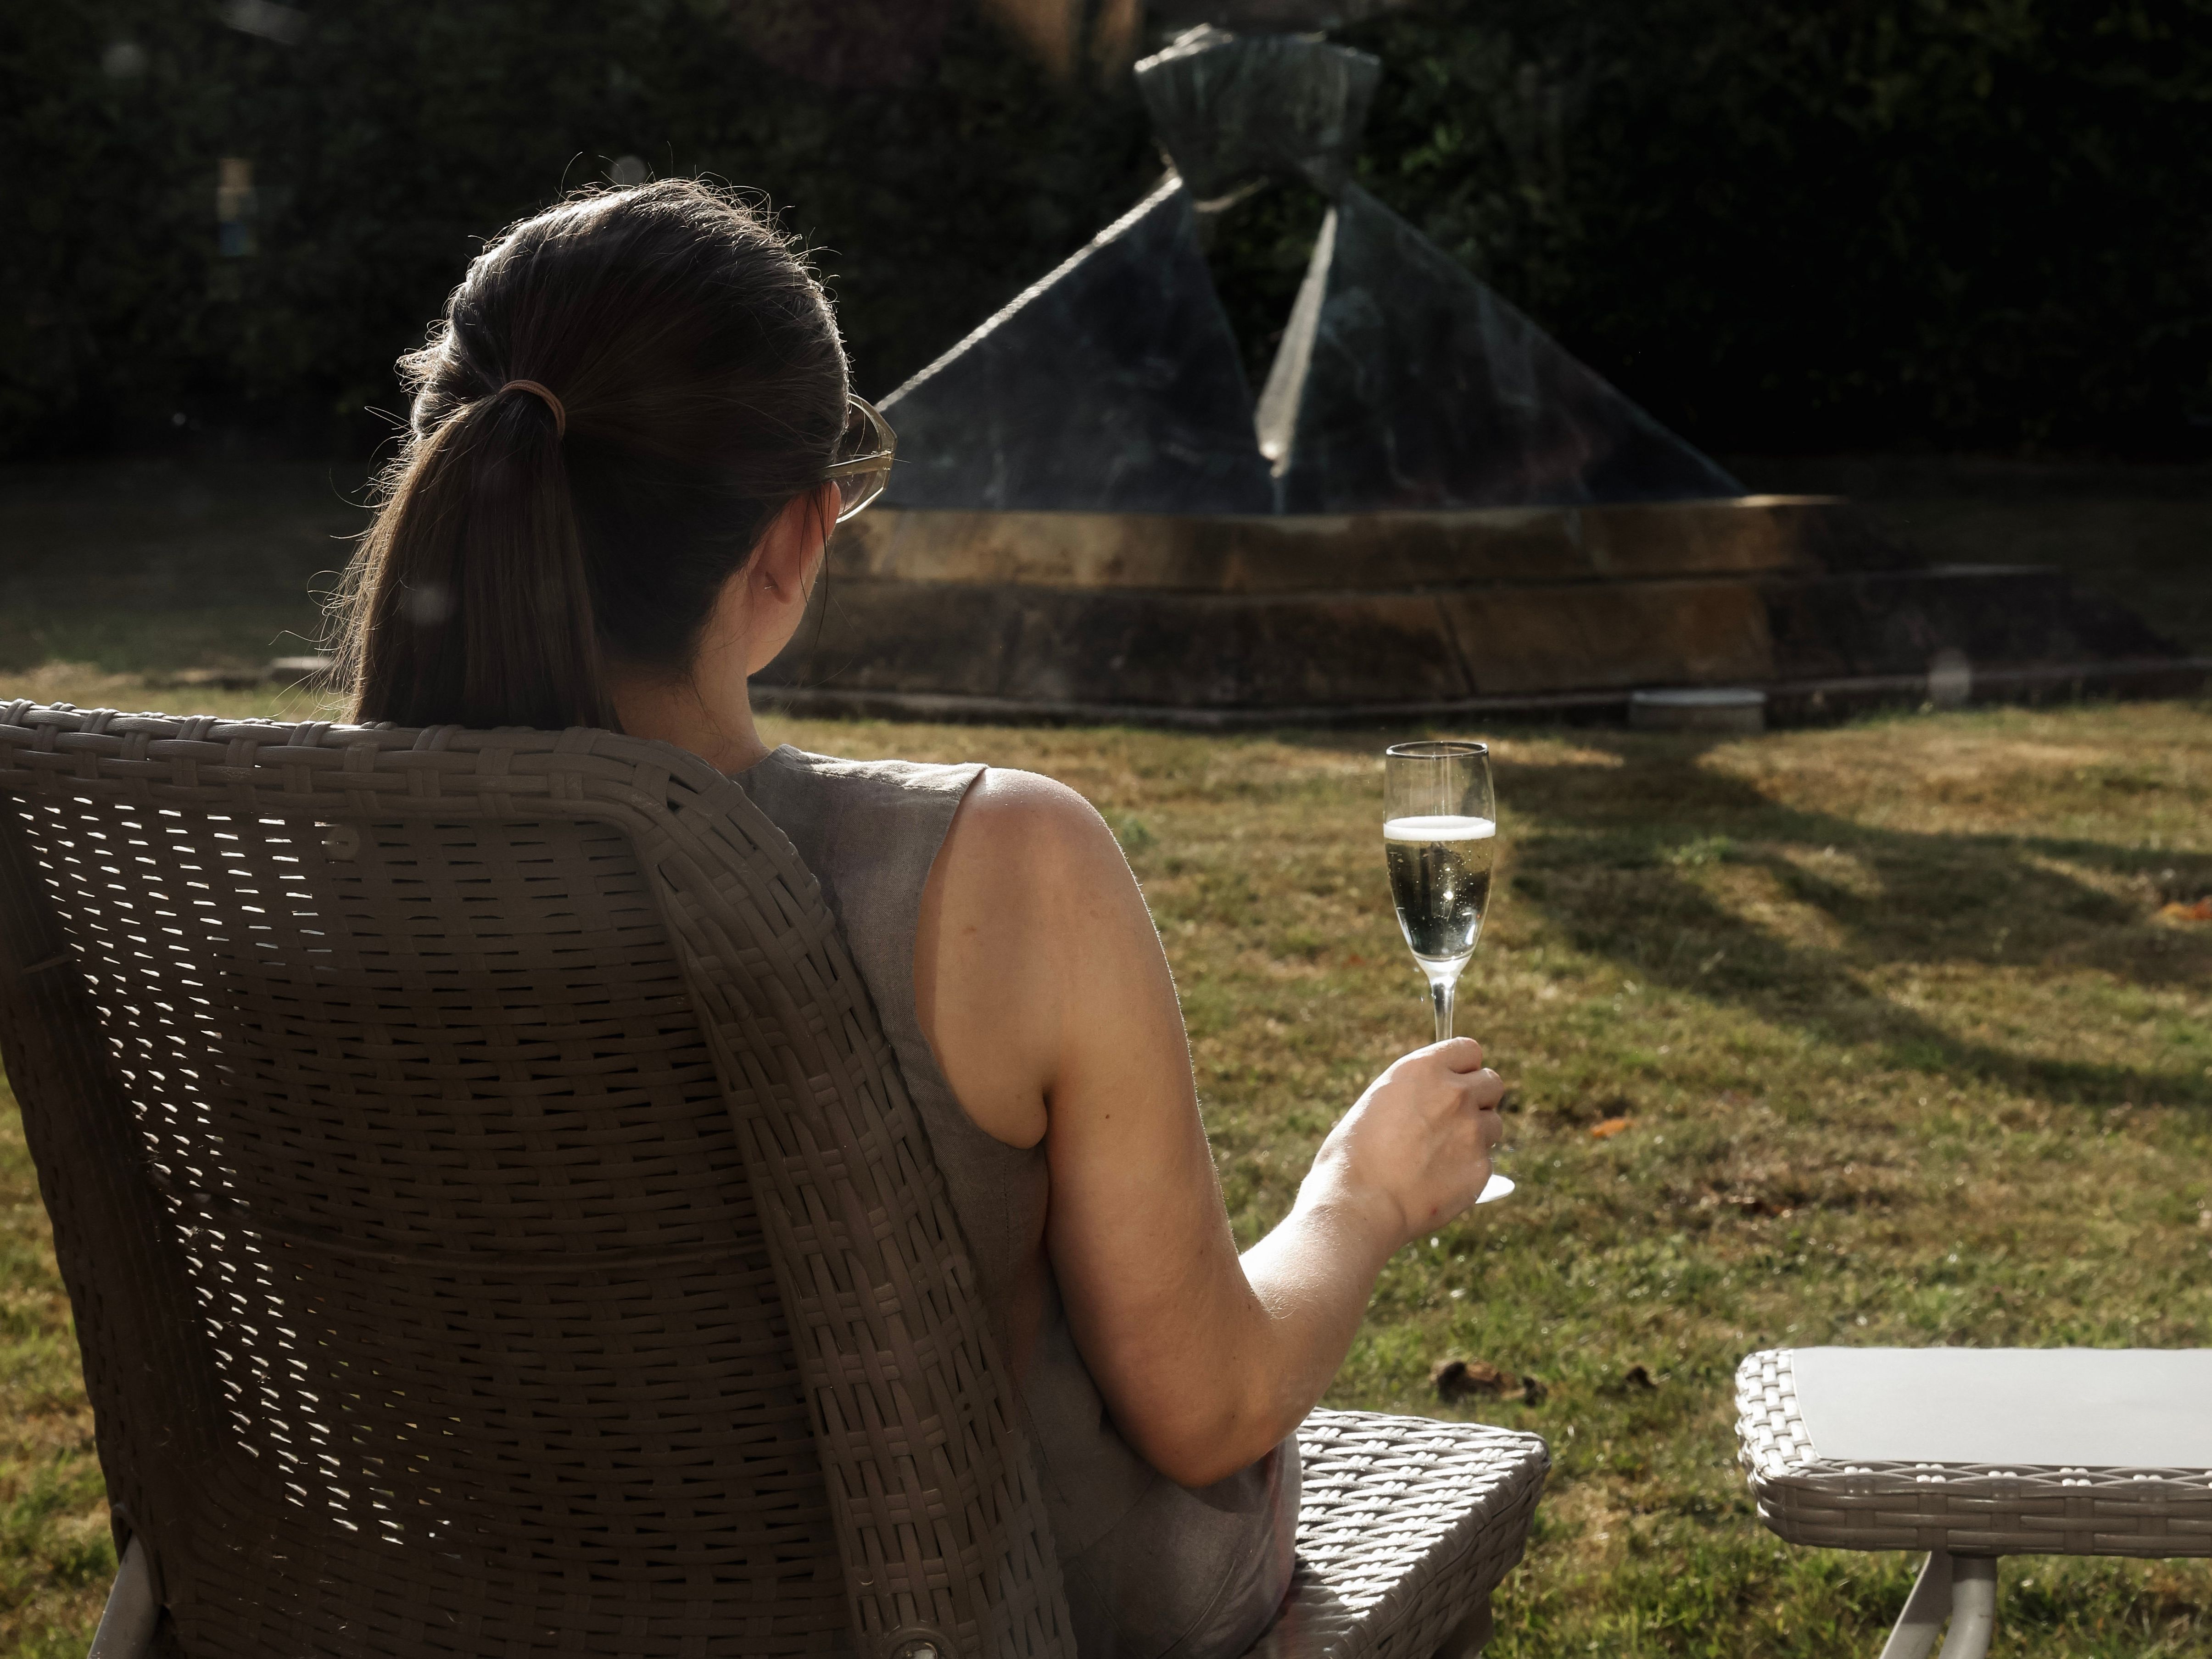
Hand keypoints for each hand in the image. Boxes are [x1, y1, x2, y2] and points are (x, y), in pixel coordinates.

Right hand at [1300, 1037, 1505, 1250]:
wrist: (1360, 1203)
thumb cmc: (1353, 1155)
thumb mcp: (1379, 1102)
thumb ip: (1416, 1092)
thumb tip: (1434, 1097)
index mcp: (1423, 1069)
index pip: (1468, 1049)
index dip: (1462, 1066)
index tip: (1455, 1080)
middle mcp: (1455, 1094)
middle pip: (1492, 1083)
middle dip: (1478, 1098)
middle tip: (1454, 1118)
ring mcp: (1473, 1131)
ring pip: (1493, 1124)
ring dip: (1476, 1134)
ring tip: (1440, 1154)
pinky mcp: (1481, 1168)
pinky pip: (1485, 1162)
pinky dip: (1468, 1169)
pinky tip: (1438, 1181)